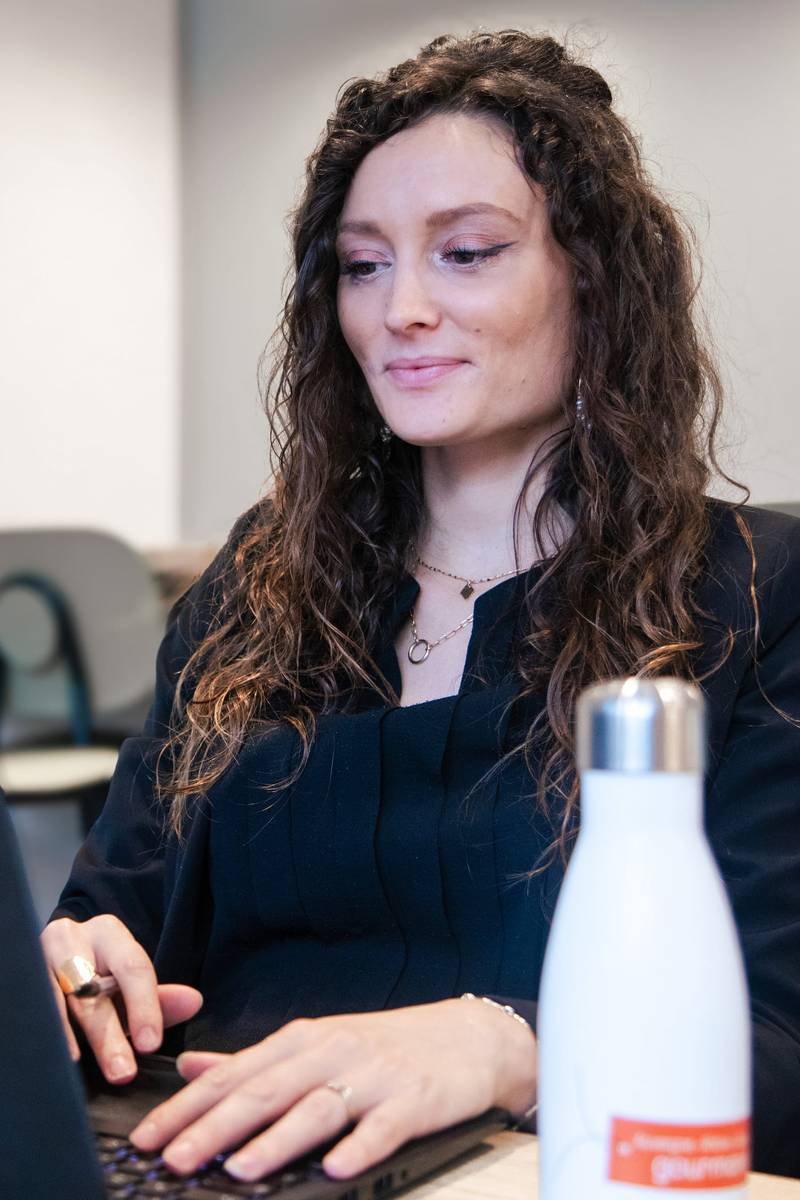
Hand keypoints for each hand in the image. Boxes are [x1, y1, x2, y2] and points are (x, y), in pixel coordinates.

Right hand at [41, 915, 202, 1082]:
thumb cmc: (99, 972)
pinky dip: (47, 1031)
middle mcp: (70, 939)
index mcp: (108, 934)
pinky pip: (34, 1006)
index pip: (133, 968)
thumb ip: (158, 997)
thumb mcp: (128, 980)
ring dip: (70, 1036)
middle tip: (123, 1071)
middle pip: (91, 990)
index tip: (151, 1044)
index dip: (144, 1006)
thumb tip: (193, 1002)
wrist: (55, 955)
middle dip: (108, 1035)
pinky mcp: (20, 977)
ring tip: (78, 1064)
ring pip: (56, 998)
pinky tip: (55, 1054)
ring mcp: (39, 957)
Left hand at [129, 997, 536, 1182]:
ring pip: (316, 1107)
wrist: (468, 1037)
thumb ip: (254, 1060)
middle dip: (215, 1126)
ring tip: (239, 1169)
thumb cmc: (386, 1046)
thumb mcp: (317, 1043)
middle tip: (175, 1157)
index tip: (148, 1136)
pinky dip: (357, 1146)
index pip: (234, 1073)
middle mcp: (332, 1052)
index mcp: (303, 1041)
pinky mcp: (412, 1101)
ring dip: (276, 1139)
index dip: (188, 1106)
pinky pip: (382, 1127)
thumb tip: (192, 1067)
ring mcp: (373, 1075)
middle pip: (265, 1089)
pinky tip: (334, 1170)